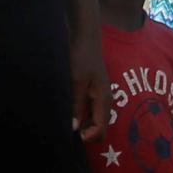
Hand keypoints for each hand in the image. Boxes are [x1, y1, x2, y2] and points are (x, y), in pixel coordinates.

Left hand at [70, 24, 108, 141]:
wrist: (85, 35)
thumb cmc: (82, 56)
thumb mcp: (77, 81)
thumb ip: (76, 105)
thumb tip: (73, 128)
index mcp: (104, 100)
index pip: (100, 129)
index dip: (87, 136)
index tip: (72, 134)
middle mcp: (105, 101)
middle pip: (99, 127)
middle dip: (86, 132)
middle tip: (67, 128)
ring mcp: (100, 95)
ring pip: (94, 119)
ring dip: (83, 124)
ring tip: (66, 119)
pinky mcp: (94, 90)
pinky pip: (90, 110)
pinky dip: (82, 114)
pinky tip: (69, 109)